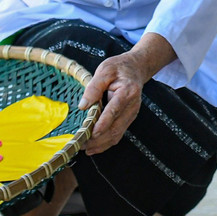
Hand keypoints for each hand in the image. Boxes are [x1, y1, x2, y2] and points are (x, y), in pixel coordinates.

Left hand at [77, 35, 173, 153]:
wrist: (136, 68)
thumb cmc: (119, 68)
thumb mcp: (105, 70)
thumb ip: (94, 86)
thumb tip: (83, 105)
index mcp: (128, 91)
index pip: (114, 110)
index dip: (103, 123)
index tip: (91, 133)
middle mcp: (132, 105)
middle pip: (116, 127)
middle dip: (98, 139)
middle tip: (80, 143)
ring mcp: (132, 114)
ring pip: (117, 134)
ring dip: (100, 144)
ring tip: (84, 148)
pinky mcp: (128, 118)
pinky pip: (118, 134)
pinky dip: (106, 143)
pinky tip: (93, 148)